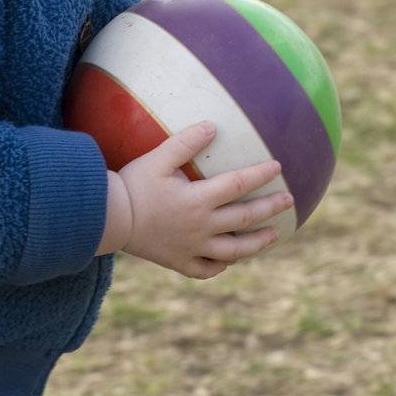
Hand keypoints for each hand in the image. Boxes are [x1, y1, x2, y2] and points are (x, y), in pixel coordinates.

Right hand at [111, 120, 292, 279]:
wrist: (107, 218)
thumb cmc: (132, 184)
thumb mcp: (158, 157)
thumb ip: (186, 142)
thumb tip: (213, 125)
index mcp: (198, 200)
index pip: (239, 185)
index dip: (261, 175)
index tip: (278, 167)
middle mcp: (201, 227)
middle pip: (245, 219)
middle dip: (270, 208)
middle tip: (288, 200)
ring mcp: (192, 248)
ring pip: (234, 251)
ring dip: (257, 243)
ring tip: (274, 235)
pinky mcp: (178, 262)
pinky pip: (207, 269)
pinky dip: (221, 265)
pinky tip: (229, 260)